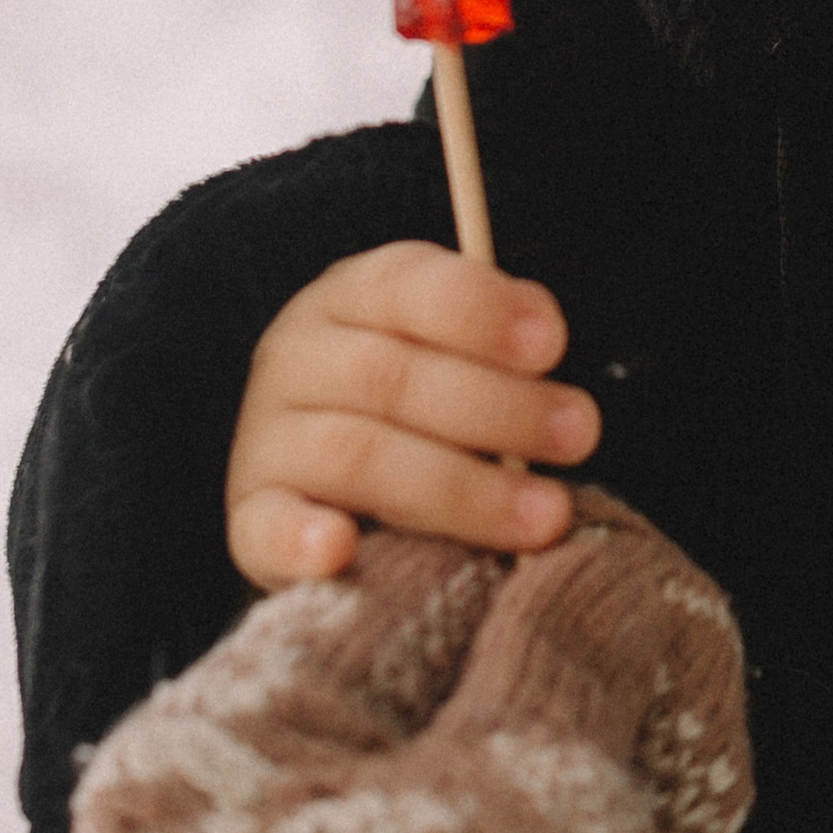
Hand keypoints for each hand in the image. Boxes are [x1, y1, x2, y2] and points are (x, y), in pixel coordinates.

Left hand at [70, 497, 751, 832]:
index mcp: (183, 774)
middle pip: (377, 719)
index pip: (374, 601)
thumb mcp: (547, 764)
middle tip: (654, 682)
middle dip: (531, 694)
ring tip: (653, 789)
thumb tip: (595, 555)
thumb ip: (567, 632)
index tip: (627, 571)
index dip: (526, 574)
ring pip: (394, 827)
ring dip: (526, 791)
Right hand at [226, 241, 599, 588]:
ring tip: (547, 514)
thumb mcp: (453, 352)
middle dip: (500, 408)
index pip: (407, 284)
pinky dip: (302, 540)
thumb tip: (542, 334)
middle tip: (580, 435)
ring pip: (360, 456)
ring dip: (462, 489)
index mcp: (350, 297)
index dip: (481, 310)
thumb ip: (496, 341)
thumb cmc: (421, 408)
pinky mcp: (252, 520)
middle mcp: (297, 358)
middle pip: (394, 376)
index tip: (552, 346)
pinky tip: (341, 548)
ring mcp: (267, 440)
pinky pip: (269, 528)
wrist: (324, 484)